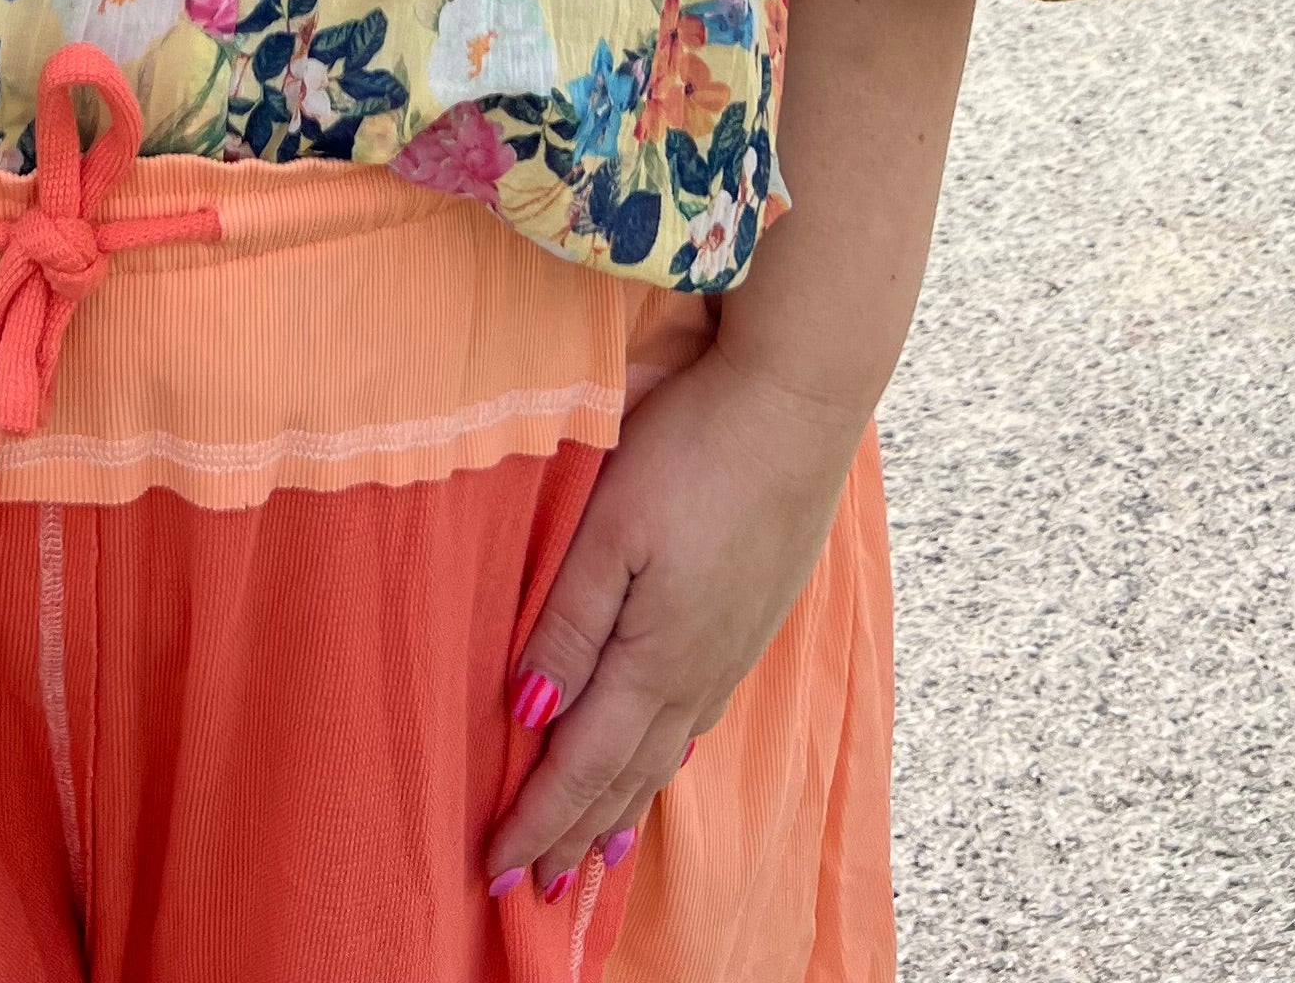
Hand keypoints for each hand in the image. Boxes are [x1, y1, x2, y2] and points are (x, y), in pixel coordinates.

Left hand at [484, 341, 865, 902]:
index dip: (537, 821)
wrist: (800, 403)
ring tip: (595, 853)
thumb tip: (528, 716)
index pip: (582, 764)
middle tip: (534, 891)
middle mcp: (696, 671)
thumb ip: (568, 622)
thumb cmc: (695, 449)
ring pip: (663, 753)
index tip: (495, 874)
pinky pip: (695, 719)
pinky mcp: (751, 616)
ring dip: (621, 808)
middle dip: (575, 836)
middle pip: (624, 775)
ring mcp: (731, 647)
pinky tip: (660, 759)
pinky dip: (662, 761)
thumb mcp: (611, 526)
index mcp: (654, 657)